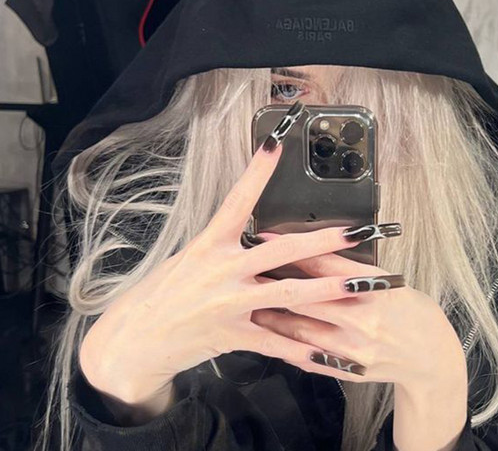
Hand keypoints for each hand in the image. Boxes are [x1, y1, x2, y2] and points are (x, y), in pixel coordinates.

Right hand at [78, 104, 396, 405]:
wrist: (135, 338)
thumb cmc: (159, 293)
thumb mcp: (187, 259)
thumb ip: (223, 250)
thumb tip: (254, 239)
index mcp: (209, 244)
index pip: (238, 200)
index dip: (258, 171)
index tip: (277, 143)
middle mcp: (222, 270)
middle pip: (281, 252)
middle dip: (323, 241)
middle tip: (358, 231)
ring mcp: (229, 304)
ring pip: (288, 296)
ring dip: (329, 291)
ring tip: (362, 287)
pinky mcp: (232, 335)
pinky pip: (275, 344)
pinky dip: (303, 351)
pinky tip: (328, 355)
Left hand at [250, 232, 467, 393]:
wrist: (433, 358)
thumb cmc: (411, 311)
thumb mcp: (386, 280)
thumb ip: (350, 269)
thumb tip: (312, 248)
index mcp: (374, 290)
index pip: (324, 264)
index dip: (291, 249)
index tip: (265, 238)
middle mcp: (363, 320)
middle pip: (306, 298)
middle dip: (272, 283)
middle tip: (245, 271)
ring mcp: (355, 350)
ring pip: (301, 332)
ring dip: (271, 318)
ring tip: (246, 306)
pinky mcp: (350, 371)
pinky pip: (311, 361)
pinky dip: (288, 349)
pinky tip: (269, 340)